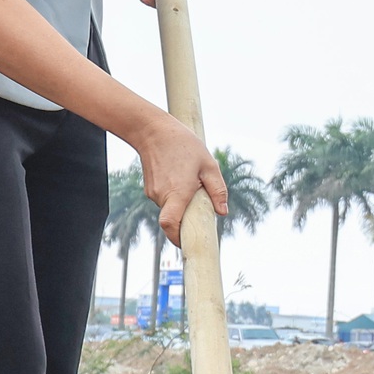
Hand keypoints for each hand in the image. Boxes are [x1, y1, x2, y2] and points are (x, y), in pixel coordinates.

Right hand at [137, 114, 227, 243]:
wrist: (152, 130)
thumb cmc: (183, 145)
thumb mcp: (208, 165)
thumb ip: (217, 190)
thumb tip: (223, 212)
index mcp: (177, 193)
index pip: (170, 225)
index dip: (177, 238)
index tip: (187, 242)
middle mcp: (161, 196)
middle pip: (176, 218)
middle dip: (189, 216)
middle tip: (202, 202)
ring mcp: (153, 193)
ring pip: (172, 208)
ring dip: (183, 203)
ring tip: (191, 181)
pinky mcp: (150, 188)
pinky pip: (166, 199)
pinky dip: (176, 196)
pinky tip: (181, 177)